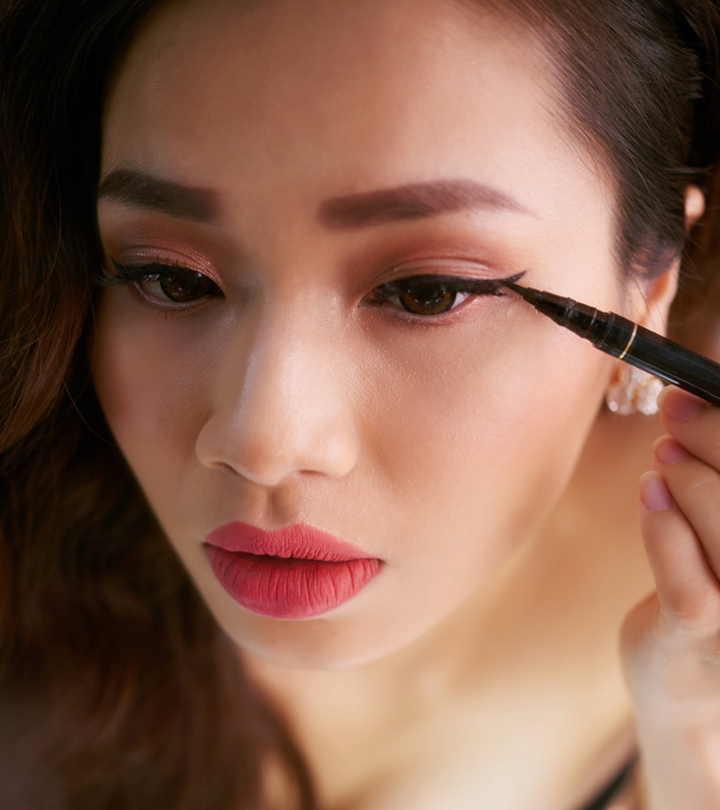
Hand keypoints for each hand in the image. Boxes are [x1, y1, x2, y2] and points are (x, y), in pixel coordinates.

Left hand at [620, 385, 719, 809]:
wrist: (693, 697)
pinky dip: (662, 521)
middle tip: (674, 413)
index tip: (692, 395)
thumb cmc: (713, 598)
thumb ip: (716, 489)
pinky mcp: (702, 634)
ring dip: (685, 474)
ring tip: (664, 456)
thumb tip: (691, 408)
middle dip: (710, 436)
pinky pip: (684, 571)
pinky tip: (648, 491)